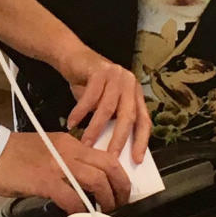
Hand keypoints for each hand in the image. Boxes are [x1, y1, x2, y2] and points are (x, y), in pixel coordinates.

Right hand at [0, 131, 131, 212]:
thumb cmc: (14, 153)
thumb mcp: (48, 149)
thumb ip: (66, 161)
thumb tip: (82, 183)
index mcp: (70, 143)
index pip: (105, 156)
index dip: (118, 176)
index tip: (119, 191)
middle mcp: (68, 151)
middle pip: (108, 167)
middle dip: (120, 188)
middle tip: (119, 204)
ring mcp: (57, 165)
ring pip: (96, 180)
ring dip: (106, 200)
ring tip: (105, 213)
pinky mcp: (44, 180)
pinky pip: (71, 197)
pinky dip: (80, 210)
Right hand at [59, 47, 150, 163]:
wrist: (72, 56)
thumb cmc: (88, 84)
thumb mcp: (103, 103)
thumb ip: (110, 120)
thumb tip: (111, 150)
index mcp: (135, 94)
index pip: (143, 120)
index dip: (141, 141)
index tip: (136, 160)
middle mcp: (129, 83)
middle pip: (128, 116)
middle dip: (119, 139)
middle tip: (110, 158)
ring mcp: (116, 75)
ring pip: (107, 108)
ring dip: (95, 129)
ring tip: (85, 144)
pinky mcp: (100, 70)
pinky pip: (90, 97)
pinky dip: (80, 112)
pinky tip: (72, 123)